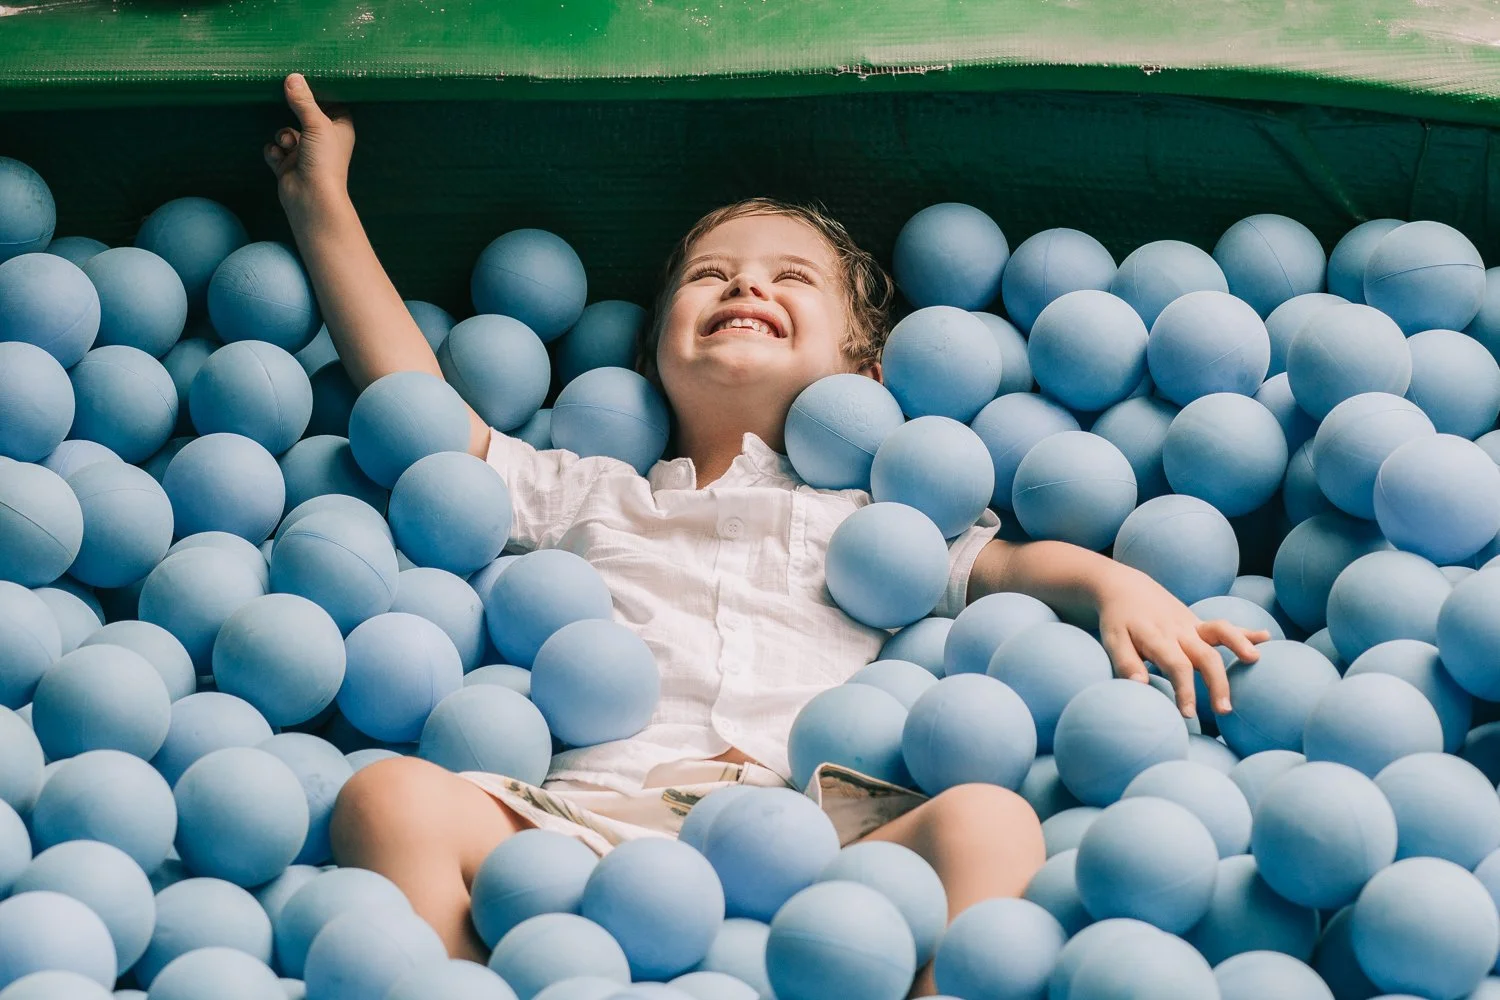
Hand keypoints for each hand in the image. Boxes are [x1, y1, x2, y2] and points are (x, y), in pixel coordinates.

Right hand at [263, 73, 354, 213]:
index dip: (319, 93)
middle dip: (293, 110)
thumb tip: (293, 77)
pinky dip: (274, 151)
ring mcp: (304, 152)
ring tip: (288, 142)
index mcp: (339, 128)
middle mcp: (323, 139)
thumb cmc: (324, 161)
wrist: (311, 198)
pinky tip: (279, 156)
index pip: (332, 104)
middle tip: (283, 96)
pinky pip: (274, 149)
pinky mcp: (288, 164)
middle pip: (305, 115)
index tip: (304, 79)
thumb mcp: (316, 124)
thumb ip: (303, 101)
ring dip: (282, 134)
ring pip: (285, 131)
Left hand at [1093, 565, 1269, 718]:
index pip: (1176, 666)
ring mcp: (1191, 624)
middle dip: (1217, 683)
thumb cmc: (1118, 621)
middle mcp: (1178, 630)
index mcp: (1157, 637)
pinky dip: (1245, 631)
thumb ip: (1126, 663)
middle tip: (1225, 710)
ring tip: (1254, 660)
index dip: (1184, 690)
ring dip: (1239, 644)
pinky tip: (1266, 637)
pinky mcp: (1199, 623)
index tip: (1188, 714)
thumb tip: (1140, 686)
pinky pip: (1225, 626)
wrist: (1124, 588)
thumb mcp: (1113, 640)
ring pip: (1220, 632)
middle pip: (1204, 656)